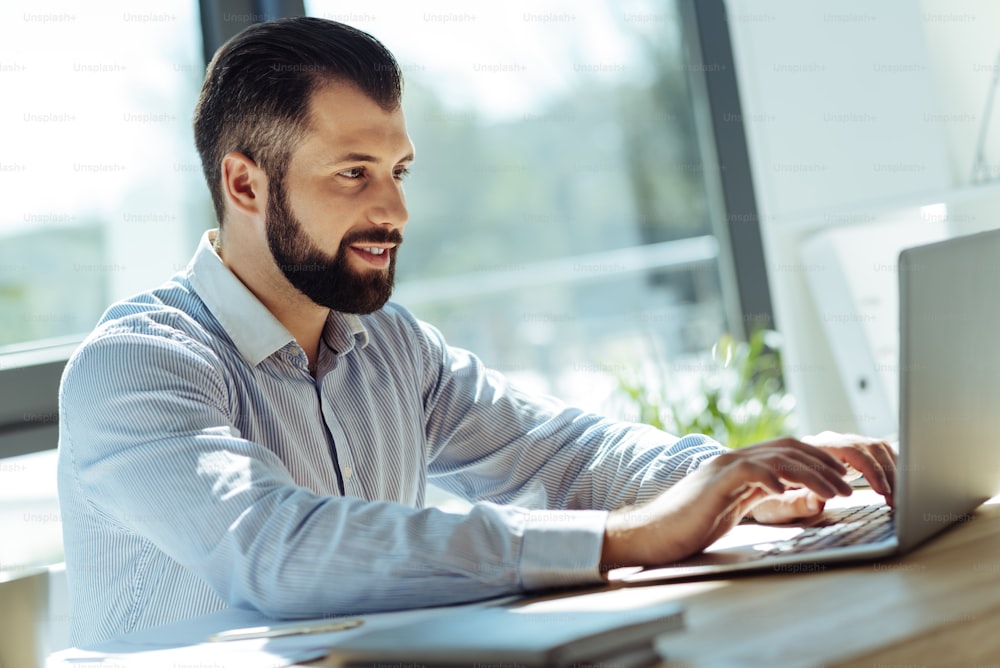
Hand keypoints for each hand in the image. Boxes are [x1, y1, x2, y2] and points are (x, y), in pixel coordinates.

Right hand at [600, 436, 877, 568]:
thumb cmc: (690, 527)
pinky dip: (773, 476)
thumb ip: (759, 496)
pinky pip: (750, 471)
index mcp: (741, 466)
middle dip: (826, 465)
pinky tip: (789, 489)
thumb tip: (792, 496)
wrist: (651, 532)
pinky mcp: (714, 484)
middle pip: (790, 448)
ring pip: (778, 458)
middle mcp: (735, 460)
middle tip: (852, 485)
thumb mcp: (734, 509)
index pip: (789, 451)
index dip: (821, 461)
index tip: (846, 478)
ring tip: (837, 491)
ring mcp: (724, 468)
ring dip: (813, 474)